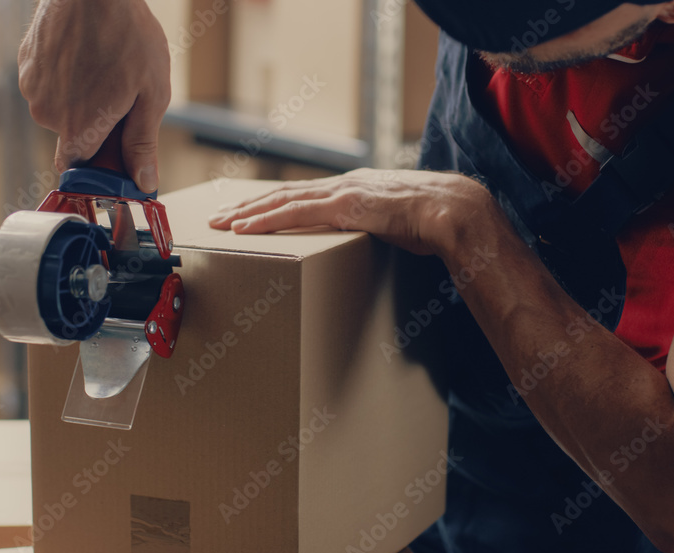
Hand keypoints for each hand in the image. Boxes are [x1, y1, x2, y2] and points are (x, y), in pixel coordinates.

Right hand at [18, 0, 170, 191]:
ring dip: (80, 98)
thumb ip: (142, 143)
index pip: (77, 167)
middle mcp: (46, 114)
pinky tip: (86, 55)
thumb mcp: (151, 95)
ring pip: (59, 107)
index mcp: (78, 128)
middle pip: (72, 135)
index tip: (115, 153)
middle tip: (121, 96)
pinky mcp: (25, 62)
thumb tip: (144, 182)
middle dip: (95, 123)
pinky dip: (65, 76)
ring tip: (104, 68)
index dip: (98, 163)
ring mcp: (32, 87)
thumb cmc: (127, 35)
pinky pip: (48, 83)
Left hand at [207, 168, 494, 256]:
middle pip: (284, 194)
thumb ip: (381, 230)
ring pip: (281, 200)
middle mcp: (342, 184)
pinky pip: (293, 212)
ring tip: (222, 222)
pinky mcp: (342, 205)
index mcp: (355, 189)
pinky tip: (244, 228)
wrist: (453, 211)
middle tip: (220, 215)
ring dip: (247, 212)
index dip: (274, 203)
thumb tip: (377, 245)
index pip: (304, 195)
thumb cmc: (434, 223)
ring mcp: (341, 192)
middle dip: (249, 205)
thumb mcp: (399, 225)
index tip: (250, 212)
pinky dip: (264, 219)